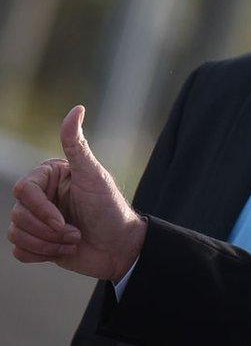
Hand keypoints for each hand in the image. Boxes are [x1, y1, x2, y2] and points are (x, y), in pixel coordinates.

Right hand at [7, 105, 145, 281]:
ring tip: (74, 239)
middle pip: (18, 214)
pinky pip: (20, 251)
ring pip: (16, 234)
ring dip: (48, 244)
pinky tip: (64, 250)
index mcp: (50, 176)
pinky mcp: (37, 242)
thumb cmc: (110, 209)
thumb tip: (77, 108)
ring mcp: (38, 219)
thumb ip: (77, 146)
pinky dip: (42, 254)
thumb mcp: (94, 175)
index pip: (24, 191)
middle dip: (48, 230)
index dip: (41, 210)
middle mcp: (42, 195)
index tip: (62, 221)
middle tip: (76, 232)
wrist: (121, 247)